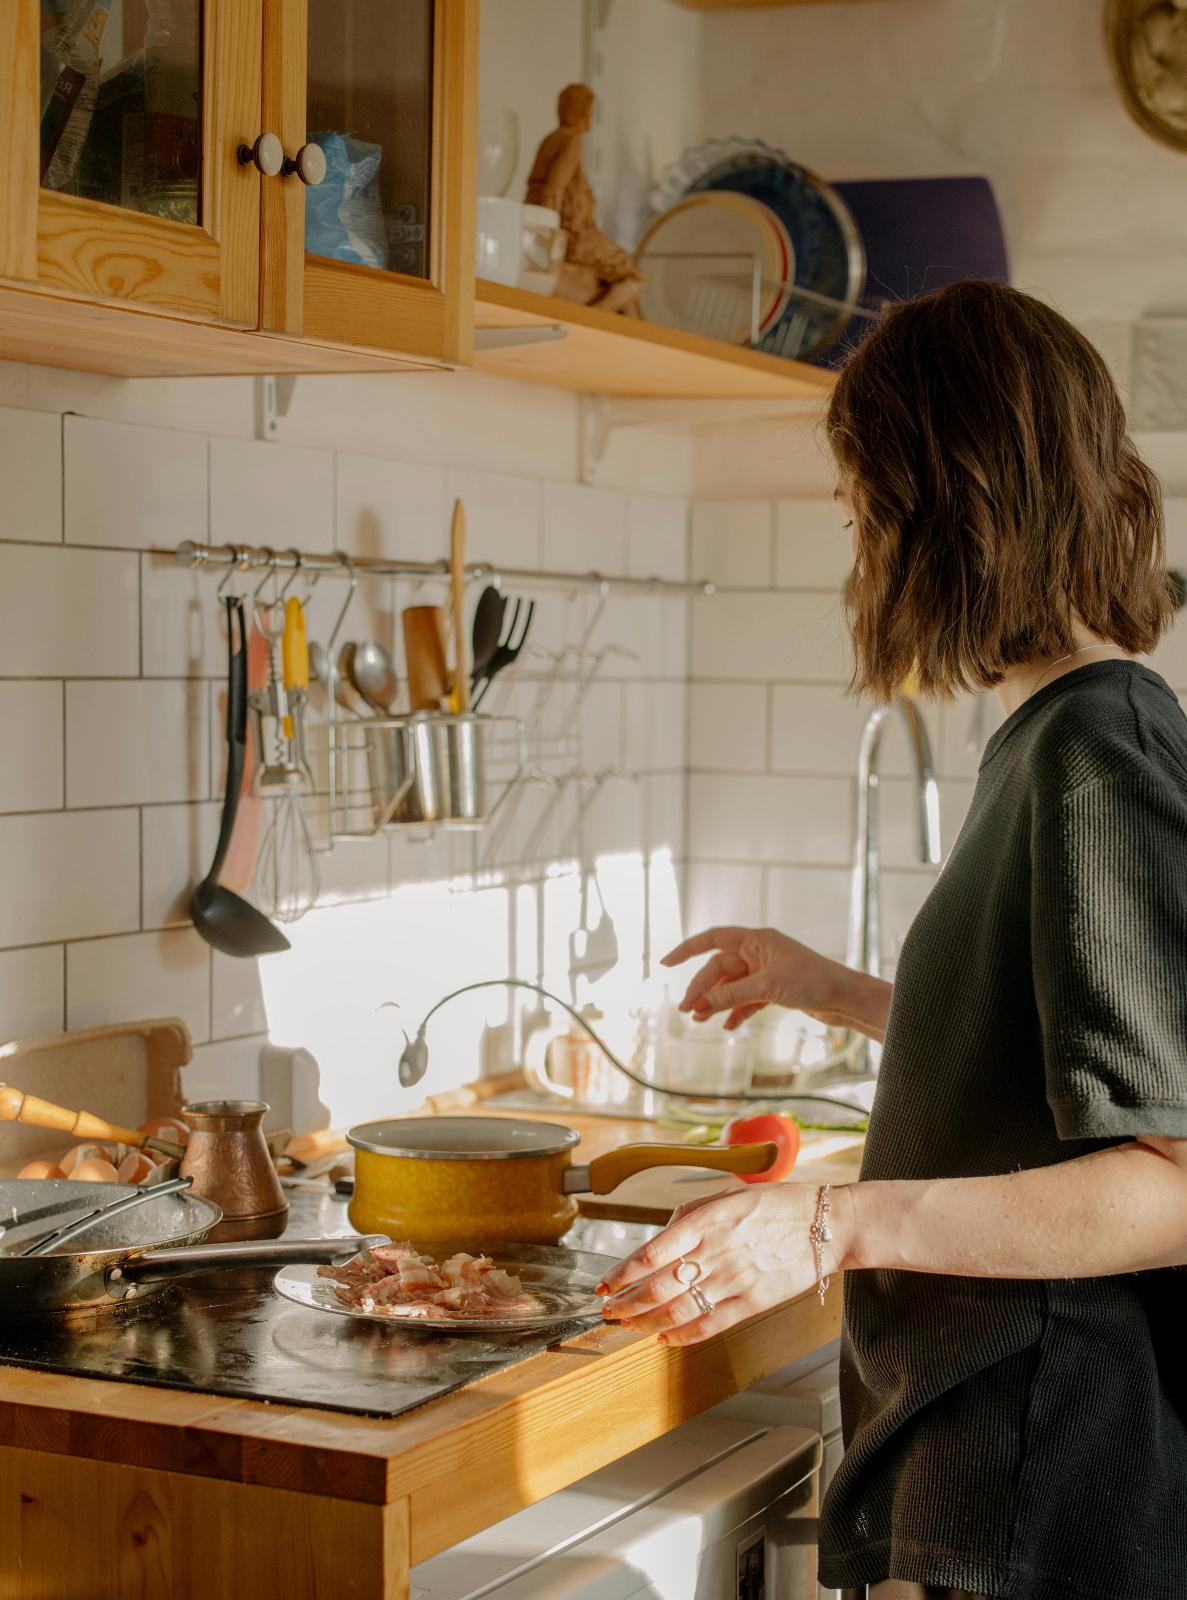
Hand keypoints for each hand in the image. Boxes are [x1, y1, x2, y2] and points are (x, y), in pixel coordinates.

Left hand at [596, 1184, 850, 1346]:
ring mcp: (733, 1280)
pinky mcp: (752, 1302)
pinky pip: (709, 1324)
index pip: (649, 1254)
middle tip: (608, 1311)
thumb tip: (659, 1239)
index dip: (620, 1274)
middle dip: (626, 1303)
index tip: (604, 1284)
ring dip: (647, 1322)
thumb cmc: (774, 1205)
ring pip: (678, 1310)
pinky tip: (666, 1338)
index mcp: (705, 1221)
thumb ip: (688, 1218)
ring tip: (629, 1326)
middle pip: (657, 1286)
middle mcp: (715, 1252)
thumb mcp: (725, 1196)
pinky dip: (682, 1335)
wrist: (824, 1224)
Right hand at [662, 925, 845, 1030]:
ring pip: (731, 986)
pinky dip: (736, 1012)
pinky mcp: (774, 990)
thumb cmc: (812, 982)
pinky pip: (746, 999)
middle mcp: (759, 952)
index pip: (713, 938)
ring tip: (699, 1021)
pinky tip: (727, 1027)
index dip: (687, 949)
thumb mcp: (767, 987)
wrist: (845, 998)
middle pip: (719, 968)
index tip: (665, 962)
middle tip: (686, 1010)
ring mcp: (766, 971)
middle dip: (702, 989)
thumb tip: (699, 1004)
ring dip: (716, 1002)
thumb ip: (731, 994)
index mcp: (757, 939)